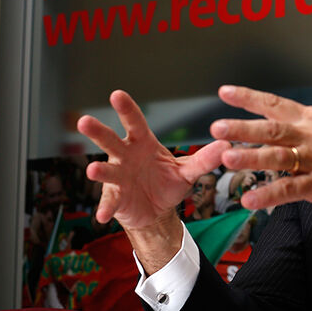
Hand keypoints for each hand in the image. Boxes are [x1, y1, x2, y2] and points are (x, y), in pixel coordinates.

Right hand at [77, 90, 228, 229]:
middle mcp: (126, 156)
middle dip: (97, 131)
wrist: (155, 210)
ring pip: (106, 171)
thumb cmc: (167, 181)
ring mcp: (118, 177)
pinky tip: (102, 215)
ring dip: (99, 171)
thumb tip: (228, 145)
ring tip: (93, 171)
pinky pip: (110, 202)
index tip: (116, 94)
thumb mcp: (187, 170)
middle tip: (83, 121)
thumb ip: (205, 159)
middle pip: (110, 141)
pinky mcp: (116, 198)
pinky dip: (105, 208)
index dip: (126, 109)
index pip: (134, 122)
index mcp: (142, 143)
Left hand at [209, 86, 311, 226]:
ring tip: (227, 158)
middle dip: (243, 127)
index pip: (276, 104)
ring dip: (252, 156)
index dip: (249, 97)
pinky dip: (269, 195)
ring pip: (279, 157)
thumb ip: (297, 129)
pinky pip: (291, 189)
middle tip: (217, 127)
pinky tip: (250, 200)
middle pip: (273, 128)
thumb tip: (264, 126)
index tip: (224, 92)